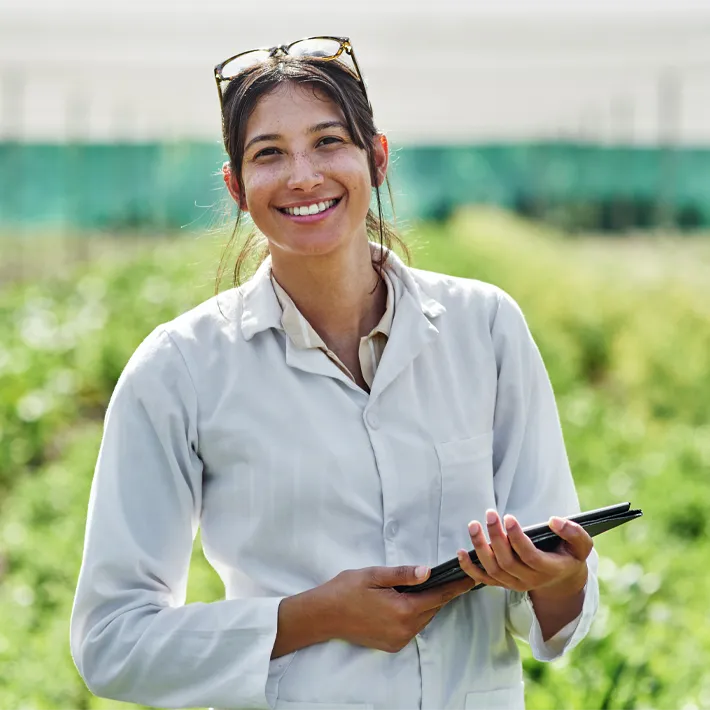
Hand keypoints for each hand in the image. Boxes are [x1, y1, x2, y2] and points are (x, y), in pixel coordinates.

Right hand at [322, 564, 477, 652]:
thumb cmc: (346, 590)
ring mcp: (398, 639)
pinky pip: (412, 627)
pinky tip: (409, 600)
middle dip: (442, 593)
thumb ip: (402, 574)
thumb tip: (427, 571)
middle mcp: (404, 629)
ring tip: (430, 585)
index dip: (456, 587)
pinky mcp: (391, 644)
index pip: (438, 597)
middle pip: (432, 609)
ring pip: (423, 618)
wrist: (323, 615)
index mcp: (403, 610)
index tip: (470, 578)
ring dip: (427, 603)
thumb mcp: (374, 574)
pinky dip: (415, 614)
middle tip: (451, 576)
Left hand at [457, 509, 591, 599]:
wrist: (563, 578)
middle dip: (496, 537)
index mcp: (549, 569)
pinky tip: (460, 552)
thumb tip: (554, 521)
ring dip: (480, 548)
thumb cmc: (570, 554)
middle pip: (507, 561)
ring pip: (493, 570)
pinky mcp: (503, 584)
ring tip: (473, 525)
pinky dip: (470, 568)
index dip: (517, 538)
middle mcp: (530, 580)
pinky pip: (483, 580)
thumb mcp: (581, 545)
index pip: (529, 555)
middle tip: (490, 514)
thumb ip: (574, 532)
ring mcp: (514, 584)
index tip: (509, 517)